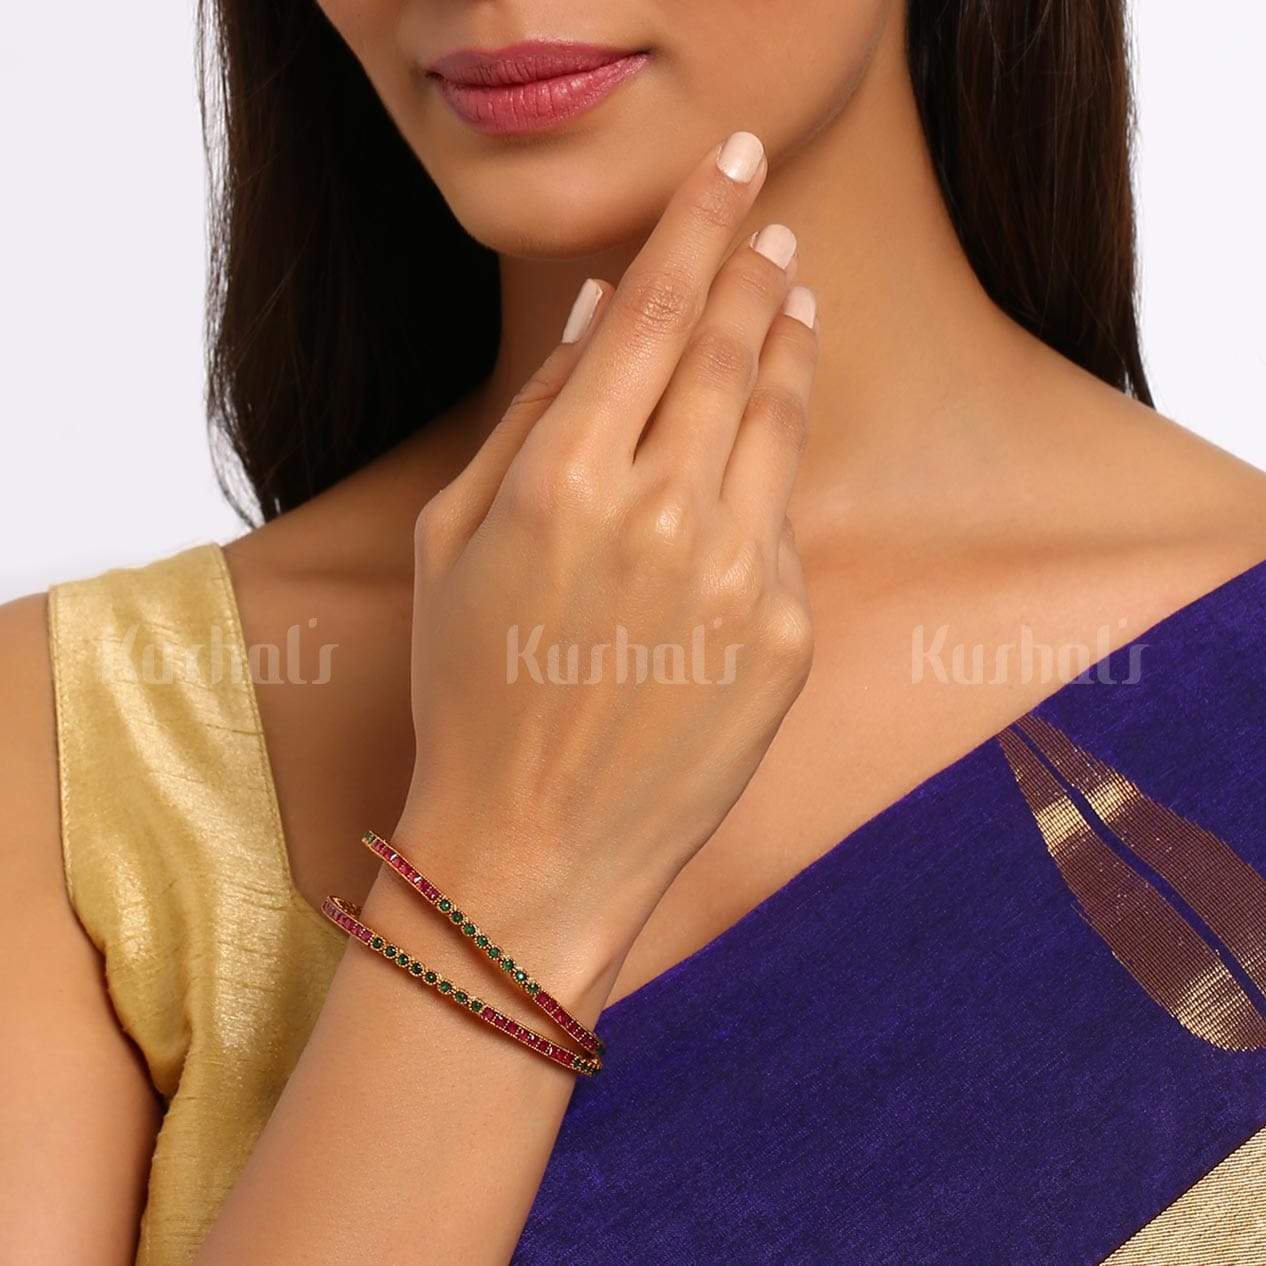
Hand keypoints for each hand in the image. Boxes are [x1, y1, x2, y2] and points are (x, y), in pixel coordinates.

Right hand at [396, 131, 818, 969]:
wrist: (535, 846)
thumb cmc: (470, 691)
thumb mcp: (452, 541)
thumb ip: (530, 413)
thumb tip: (601, 310)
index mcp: (564, 480)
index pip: (655, 310)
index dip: (698, 224)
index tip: (728, 168)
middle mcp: (662, 514)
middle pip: (733, 349)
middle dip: (755, 268)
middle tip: (771, 221)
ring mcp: (736, 576)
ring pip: (780, 422)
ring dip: (790, 346)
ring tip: (794, 298)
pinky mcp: (784, 634)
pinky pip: (783, 524)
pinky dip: (771, 471)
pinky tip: (763, 447)